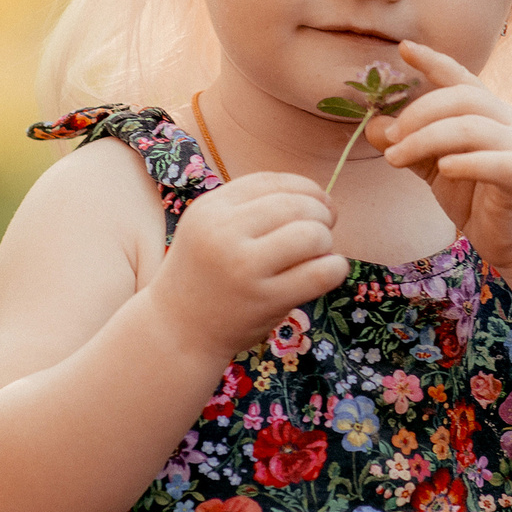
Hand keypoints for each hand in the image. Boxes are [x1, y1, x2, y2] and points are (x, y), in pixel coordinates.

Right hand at [149, 171, 347, 361]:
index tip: (317, 204)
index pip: (272, 180)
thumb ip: (253, 207)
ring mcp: (243, 267)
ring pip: (313, 234)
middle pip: (297, 204)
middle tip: (322, 232)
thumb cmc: (206, 275)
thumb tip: (318, 197)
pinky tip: (327, 272)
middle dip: (321, 214)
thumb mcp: (210, 227)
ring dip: (326, 242)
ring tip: (317, 255)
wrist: (176, 330)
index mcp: (211, 208)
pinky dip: (335, 268)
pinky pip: (321, 273)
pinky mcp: (264, 300)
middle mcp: (223, 233)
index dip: (305, 188)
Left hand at [368, 40, 511, 267]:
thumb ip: (411, 147)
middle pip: (461, 99)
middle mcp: (507, 121)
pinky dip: (465, 162)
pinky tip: (443, 169)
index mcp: (488, 112)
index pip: (461, 78)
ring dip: (426, 139)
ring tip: (396, 158)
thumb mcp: (437, 169)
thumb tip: (374, 126)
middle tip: (391, 137)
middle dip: (418, 113)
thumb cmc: (479, 198)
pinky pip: (496, 162)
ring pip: (471, 128)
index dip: (434, 61)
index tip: (404, 49)